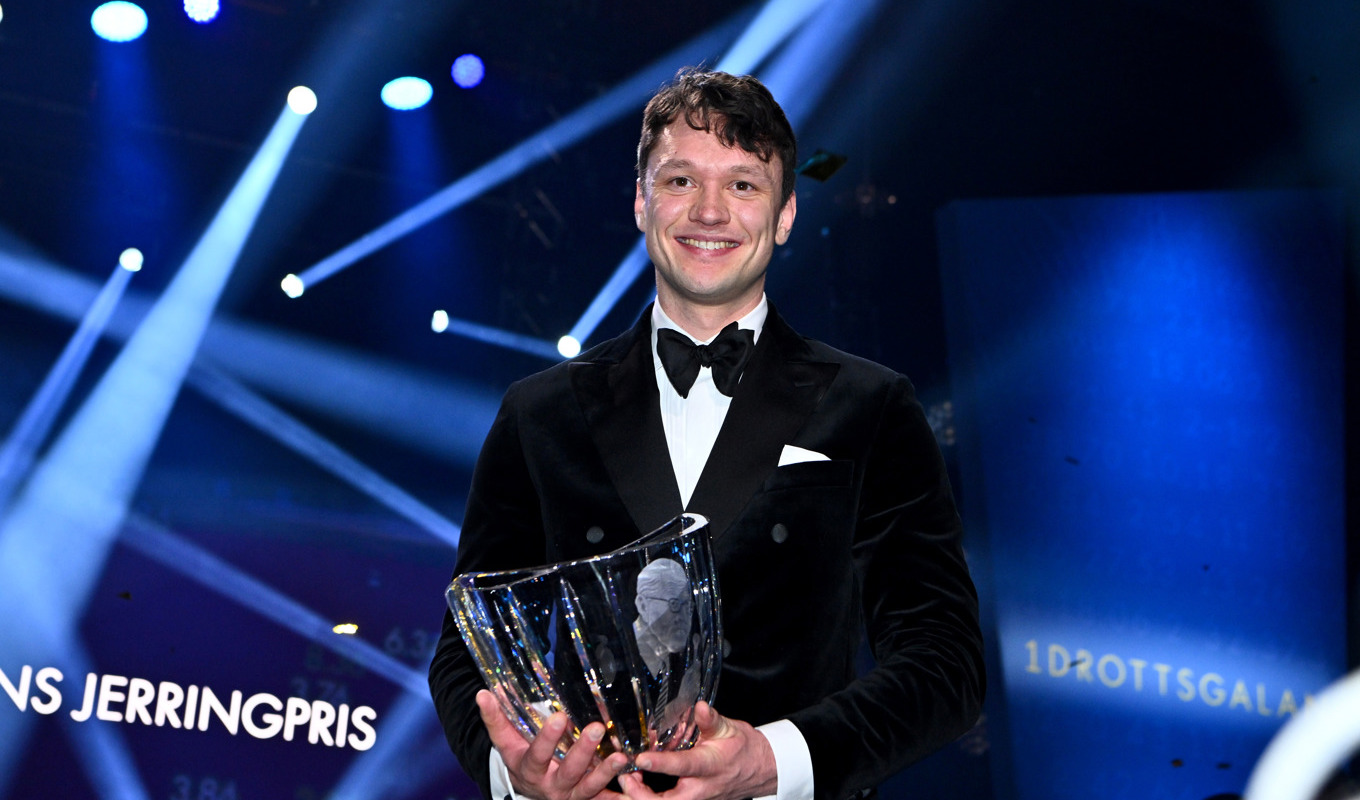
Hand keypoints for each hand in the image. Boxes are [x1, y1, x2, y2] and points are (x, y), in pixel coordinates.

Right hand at [477, 690, 628, 799]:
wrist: (529, 787)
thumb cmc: (520, 756)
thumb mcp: (505, 740)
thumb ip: (495, 718)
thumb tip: (482, 693)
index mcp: (530, 769)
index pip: (537, 754)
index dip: (548, 739)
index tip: (560, 717)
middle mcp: (550, 785)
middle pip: (568, 772)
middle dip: (583, 752)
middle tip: (596, 728)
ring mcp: (571, 794)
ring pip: (589, 787)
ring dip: (605, 773)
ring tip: (621, 757)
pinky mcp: (587, 798)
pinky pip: (603, 797)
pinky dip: (618, 791)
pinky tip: (632, 776)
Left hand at [618, 702, 777, 799]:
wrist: (760, 770)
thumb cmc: (743, 748)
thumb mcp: (729, 728)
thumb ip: (710, 720)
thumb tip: (699, 707)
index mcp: (711, 766)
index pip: (684, 766)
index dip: (661, 764)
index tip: (641, 758)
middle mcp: (702, 788)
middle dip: (641, 795)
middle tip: (624, 778)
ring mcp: (697, 799)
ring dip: (642, 797)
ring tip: (626, 779)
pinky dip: (648, 797)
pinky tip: (636, 783)